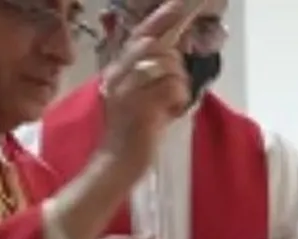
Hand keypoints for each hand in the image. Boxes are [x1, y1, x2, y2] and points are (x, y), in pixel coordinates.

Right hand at [99, 2, 191, 163]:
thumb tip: (174, 53)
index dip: (163, 18)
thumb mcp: (139, 97)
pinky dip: (179, 100)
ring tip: (168, 106)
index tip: (182, 3)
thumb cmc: (132, 134)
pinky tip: (169, 114)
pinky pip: (173, 87)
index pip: (141, 36)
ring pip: (168, 66)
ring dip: (178, 87)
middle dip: (174, 65)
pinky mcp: (141, 107)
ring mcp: (128, 90)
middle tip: (172, 88)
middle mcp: (119, 75)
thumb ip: (151, 74)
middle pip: (157, 47)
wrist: (116, 164)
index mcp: (117, 70)